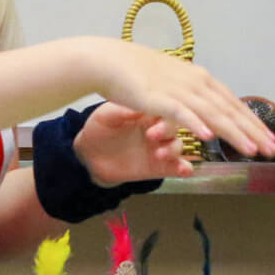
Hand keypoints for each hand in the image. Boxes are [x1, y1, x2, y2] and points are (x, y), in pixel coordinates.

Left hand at [74, 102, 190, 184]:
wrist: (91, 155)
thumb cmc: (99, 129)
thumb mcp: (106, 116)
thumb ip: (120, 112)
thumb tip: (137, 108)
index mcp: (148, 111)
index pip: (164, 106)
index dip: (164, 109)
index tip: (157, 114)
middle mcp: (157, 128)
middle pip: (174, 125)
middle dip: (167, 130)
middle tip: (152, 135)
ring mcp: (160, 147)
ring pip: (178, 145)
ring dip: (173, 150)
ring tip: (160, 154)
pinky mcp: (159, 167)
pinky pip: (178, 167)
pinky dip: (184, 168)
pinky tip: (183, 169)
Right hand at [85, 40, 274, 159]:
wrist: (110, 61)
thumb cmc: (140, 73)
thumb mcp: (174, 82)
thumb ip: (193, 94)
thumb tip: (209, 108)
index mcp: (200, 79)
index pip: (233, 104)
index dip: (253, 123)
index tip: (269, 139)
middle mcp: (195, 83)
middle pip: (229, 110)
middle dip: (253, 131)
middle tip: (272, 150)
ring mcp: (178, 89)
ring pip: (212, 113)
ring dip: (233, 132)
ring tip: (251, 149)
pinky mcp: (158, 97)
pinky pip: (181, 112)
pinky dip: (195, 123)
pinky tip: (208, 136)